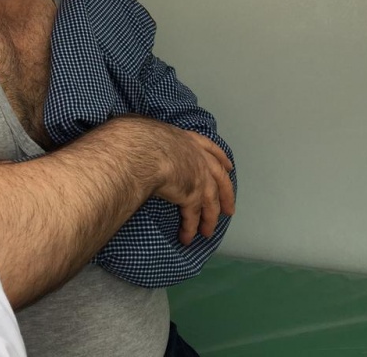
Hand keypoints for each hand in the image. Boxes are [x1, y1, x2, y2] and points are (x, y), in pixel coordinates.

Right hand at [144, 123, 235, 244]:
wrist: (141, 151)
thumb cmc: (137, 137)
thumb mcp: (146, 129)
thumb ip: (150, 137)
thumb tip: (137, 137)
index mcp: (187, 140)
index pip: (210, 149)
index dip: (221, 159)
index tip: (229, 167)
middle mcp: (198, 158)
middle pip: (220, 179)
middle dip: (226, 196)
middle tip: (229, 209)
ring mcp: (198, 177)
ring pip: (210, 202)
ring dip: (209, 219)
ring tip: (207, 232)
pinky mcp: (191, 196)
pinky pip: (193, 215)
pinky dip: (190, 228)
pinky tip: (186, 237)